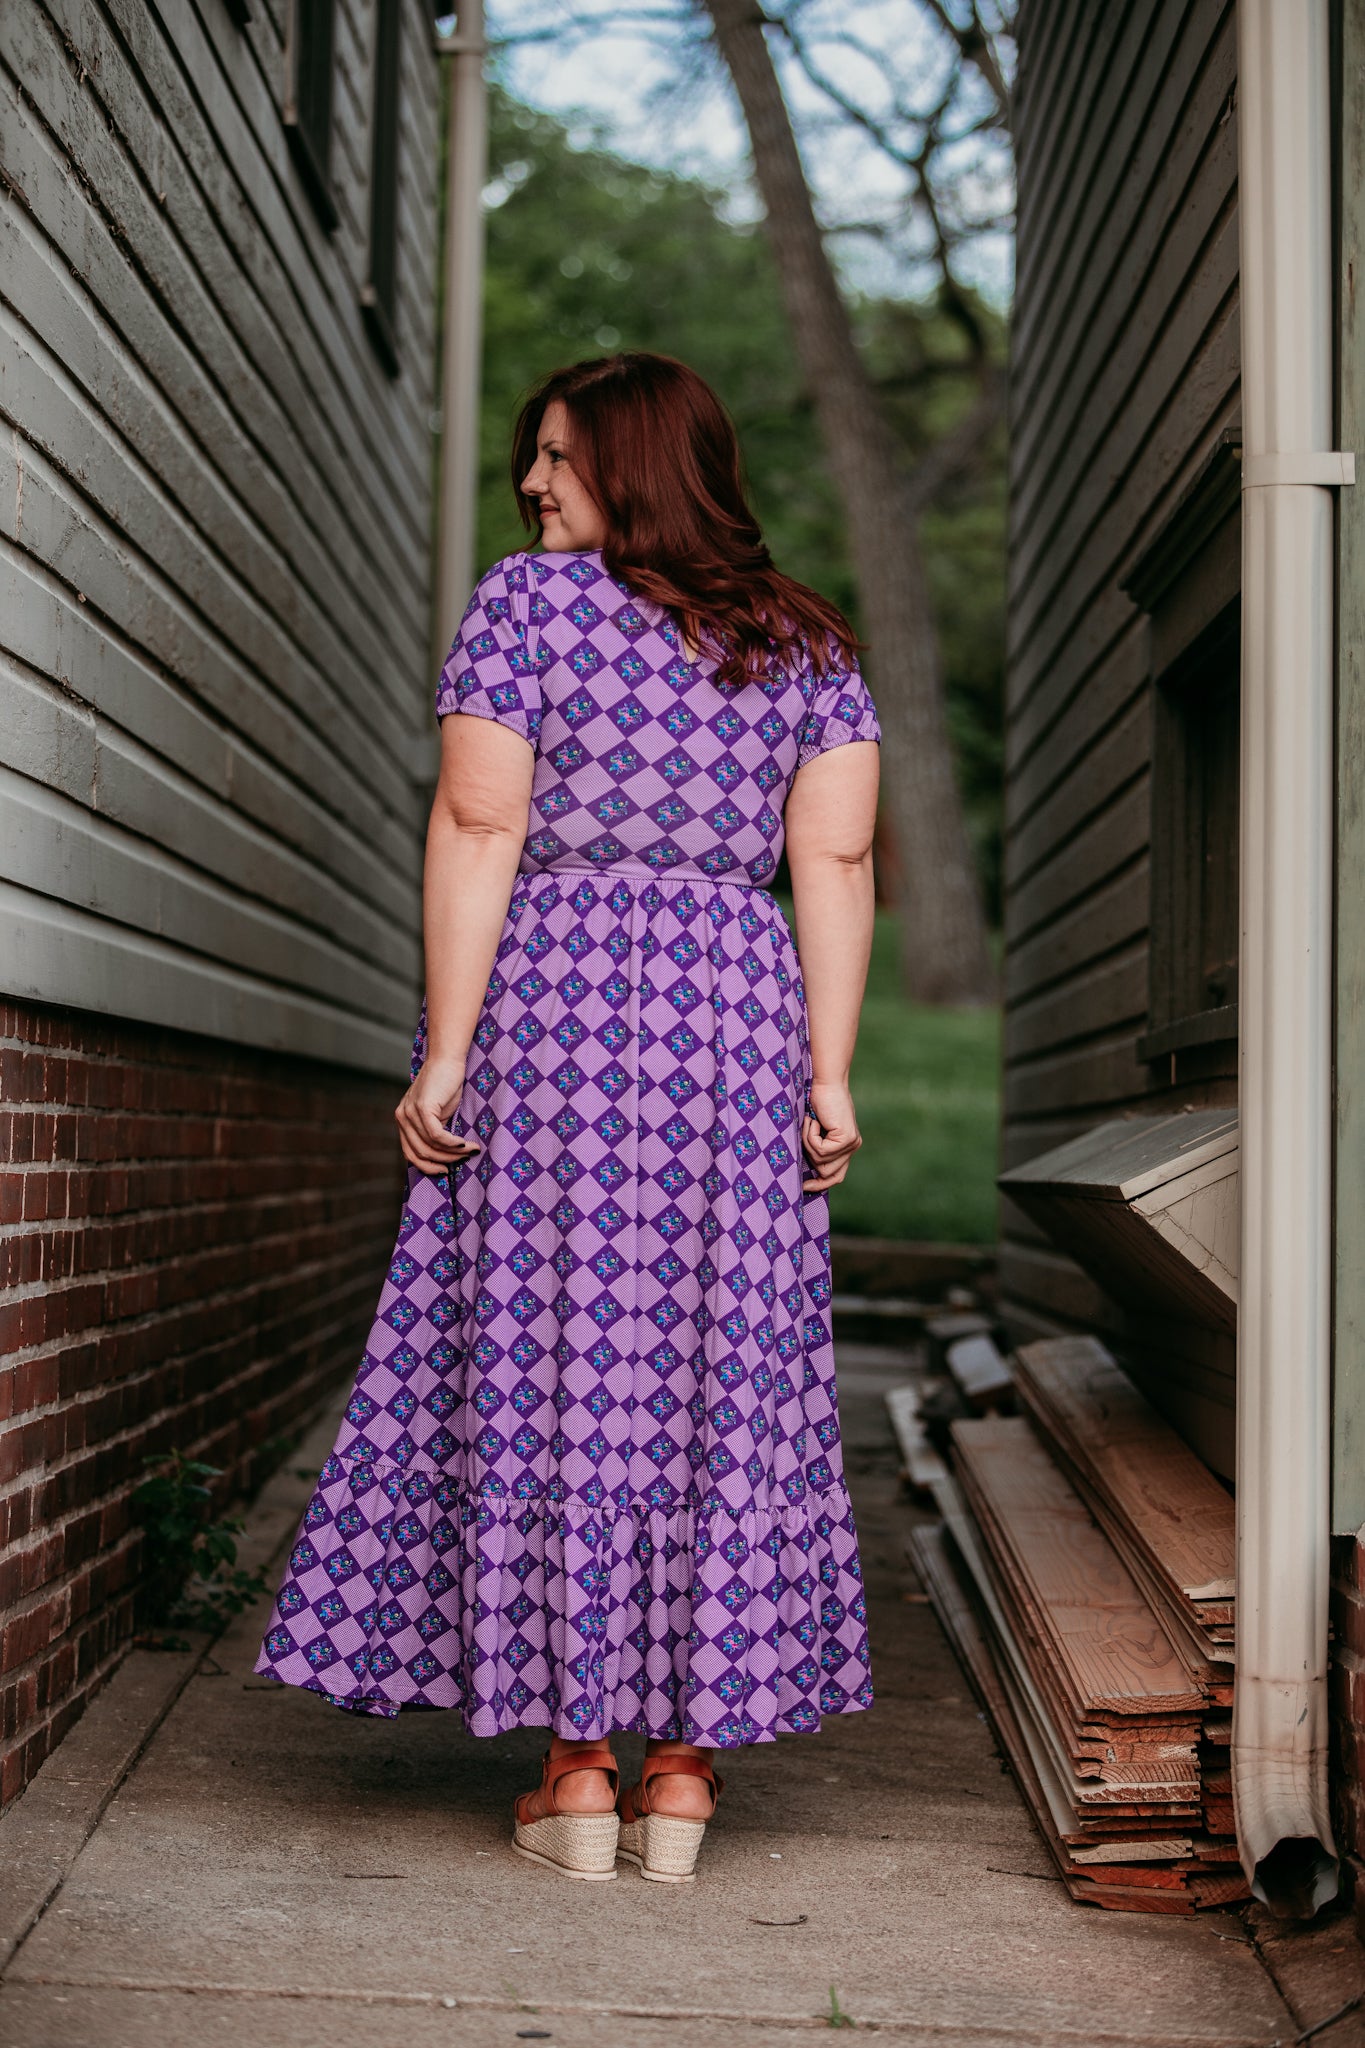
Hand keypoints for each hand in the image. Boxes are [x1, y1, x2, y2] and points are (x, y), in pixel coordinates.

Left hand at [394, 1054, 480, 1174]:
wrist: (448, 1059)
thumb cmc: (446, 1085)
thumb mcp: (438, 1113)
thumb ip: (434, 1131)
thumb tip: (445, 1157)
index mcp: (403, 1120)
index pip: (410, 1153)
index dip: (427, 1166)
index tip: (445, 1171)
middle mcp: (402, 1117)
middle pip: (420, 1153)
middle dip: (444, 1161)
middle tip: (463, 1160)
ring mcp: (409, 1113)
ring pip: (430, 1146)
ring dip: (453, 1153)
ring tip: (471, 1150)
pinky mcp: (422, 1108)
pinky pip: (437, 1136)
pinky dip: (452, 1144)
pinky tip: (465, 1144)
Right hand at [801, 1079, 861, 1191]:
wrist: (825, 1082)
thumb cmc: (817, 1101)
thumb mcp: (817, 1130)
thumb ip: (818, 1147)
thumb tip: (808, 1171)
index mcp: (848, 1146)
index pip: (837, 1176)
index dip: (821, 1185)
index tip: (804, 1187)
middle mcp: (853, 1147)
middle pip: (827, 1172)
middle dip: (810, 1157)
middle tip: (803, 1137)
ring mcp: (851, 1144)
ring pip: (820, 1161)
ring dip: (808, 1143)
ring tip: (810, 1123)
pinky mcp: (846, 1139)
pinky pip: (820, 1149)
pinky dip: (810, 1135)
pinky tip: (813, 1120)